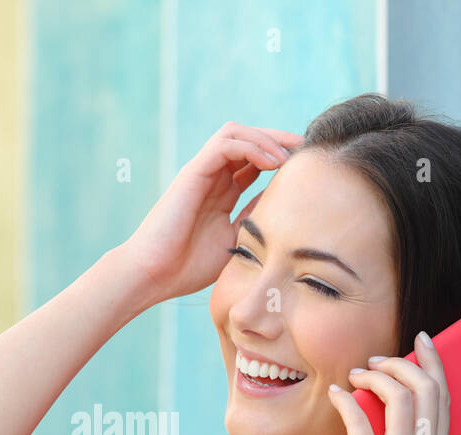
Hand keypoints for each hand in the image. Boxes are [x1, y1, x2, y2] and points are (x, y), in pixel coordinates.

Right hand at [118, 122, 302, 306]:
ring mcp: (200, 173)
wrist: (153, 276)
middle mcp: (210, 178)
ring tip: (289, 155)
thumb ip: (255, 218)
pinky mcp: (192, 172)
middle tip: (306, 149)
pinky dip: (251, 146)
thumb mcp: (235, 241)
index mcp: (220, 194)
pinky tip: (271, 162)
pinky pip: (225, 143)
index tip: (307, 167)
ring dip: (266, 139)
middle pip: (248, 141)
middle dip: (278, 140)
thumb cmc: (187, 268)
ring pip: (237, 133)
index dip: (280, 159)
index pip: (254, 163)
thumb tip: (287, 203)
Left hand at [324, 332, 460, 434]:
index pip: (446, 396)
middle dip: (401, 363)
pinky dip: (346, 399)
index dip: (435, 362)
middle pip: (426, 388)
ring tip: (355, 375)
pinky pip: (359, 418)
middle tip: (376, 360)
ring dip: (374, 376)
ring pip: (399, 396)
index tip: (422, 340)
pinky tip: (336, 394)